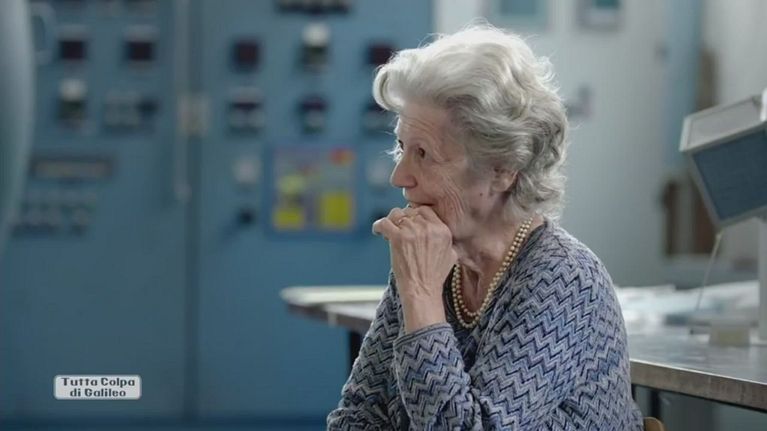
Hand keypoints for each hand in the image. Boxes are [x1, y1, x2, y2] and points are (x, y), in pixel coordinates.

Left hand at [372, 206, 455, 331]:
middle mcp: (428, 227)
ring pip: (396, 214)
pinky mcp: (397, 238)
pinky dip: (378, 226)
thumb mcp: (451, 255)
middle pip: (410, 211)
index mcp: (442, 230)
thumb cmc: (435, 277)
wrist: (422, 290)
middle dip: (403, 220)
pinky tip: (378, 231)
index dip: (415, 215)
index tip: (410, 223)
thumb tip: (440, 232)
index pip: (425, 210)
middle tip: (399, 232)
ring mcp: (412, 231)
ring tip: (389, 232)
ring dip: (391, 222)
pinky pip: (384, 222)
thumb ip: (447, 240)